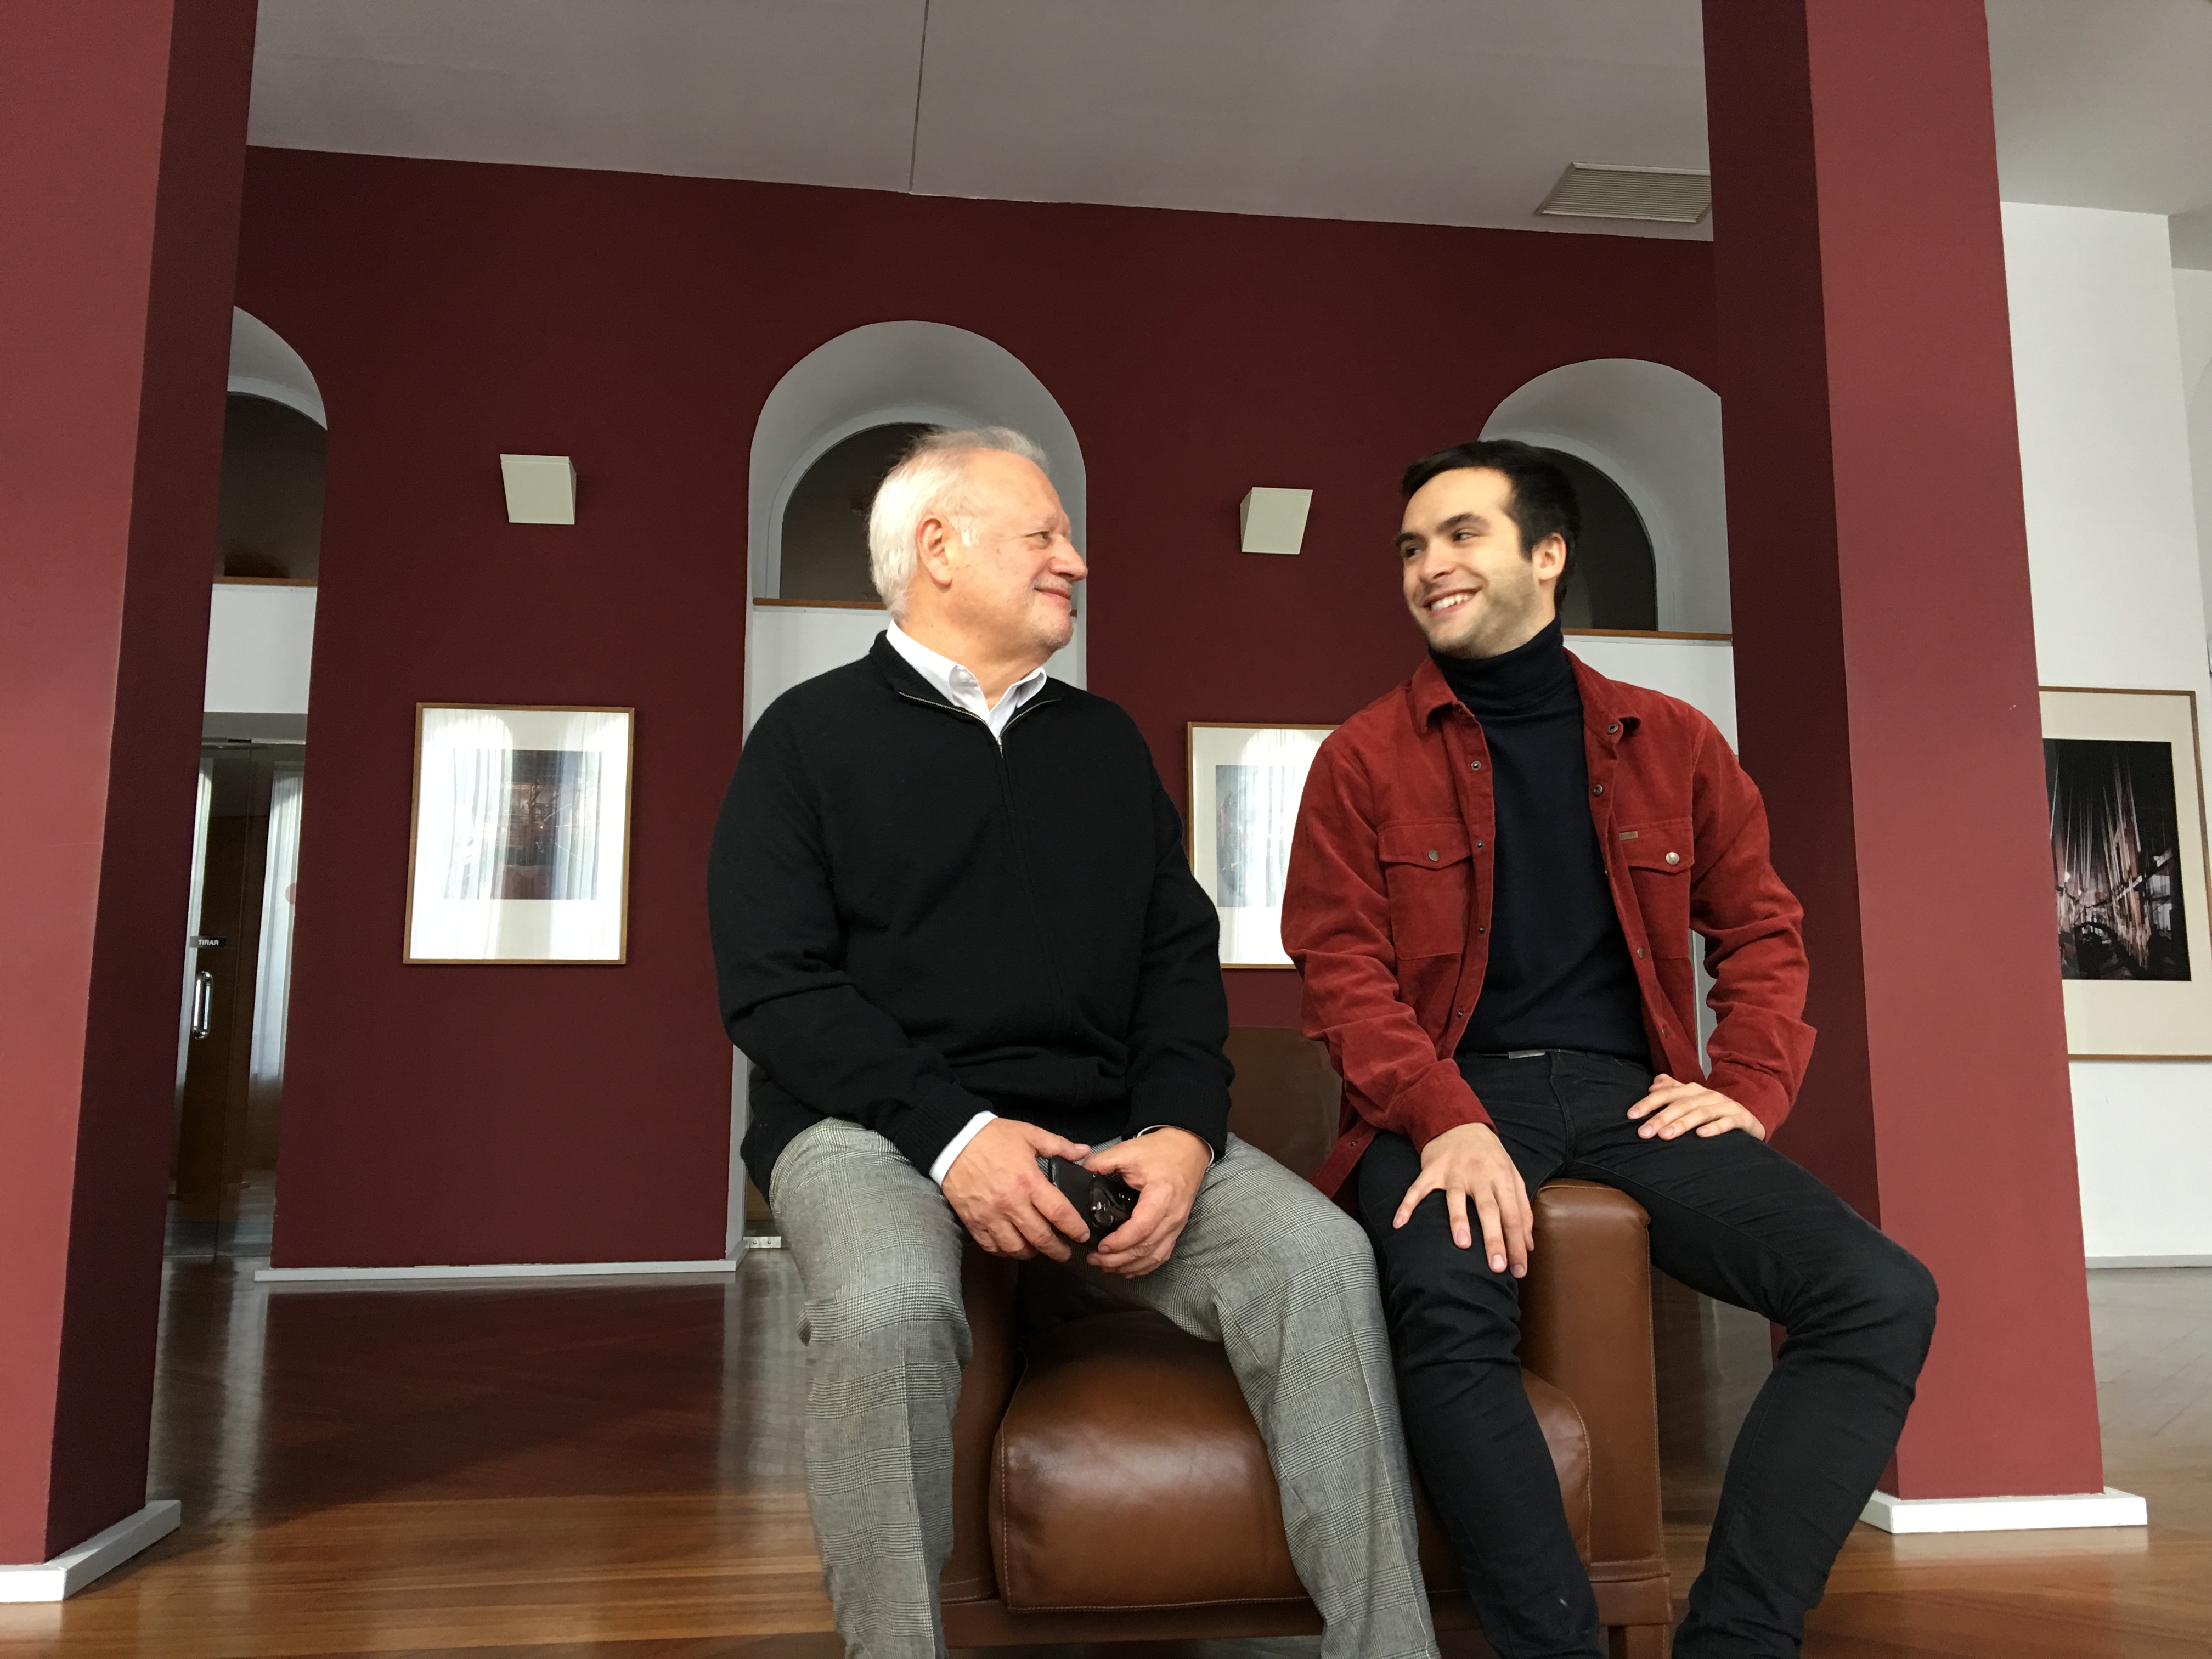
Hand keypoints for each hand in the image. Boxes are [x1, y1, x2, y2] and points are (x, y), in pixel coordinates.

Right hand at [942, 1118, 1093, 1260]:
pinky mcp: (973, 1221)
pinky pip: (991, 1246)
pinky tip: (1012, 1246)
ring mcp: (990, 1216)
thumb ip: (1059, 1145)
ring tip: (1039, 1250)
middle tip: (1065, 1253)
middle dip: (1057, 1250)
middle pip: (1040, 1238)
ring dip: (1031, 1253)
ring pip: (1015, 1248)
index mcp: (1028, 1182)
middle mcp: (1011, 1203)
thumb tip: (1083, 1152)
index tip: (1081, 1235)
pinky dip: (1004, 1251)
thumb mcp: (1029, 1134)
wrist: (953, 1140)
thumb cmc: (991, 1137)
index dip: (1074, 1228)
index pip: (1059, 1213)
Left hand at [1080, 1127, 1210, 1277]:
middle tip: (1094, 1259)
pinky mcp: (1176, 1229)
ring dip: (1129, 1265)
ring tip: (1105, 1266)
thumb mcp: (1129, 1150)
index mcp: (1162, 1195)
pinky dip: (1144, 1266)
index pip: (1142, 1227)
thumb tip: (1081, 1172)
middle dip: (1119, 1259)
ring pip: (1155, 1256)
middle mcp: (1173, 1215)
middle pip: (1147, 1247)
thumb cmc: (1161, 1150)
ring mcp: (1177, 1224)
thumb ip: (1103, 1161)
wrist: (1188, 1148)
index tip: (1100, 1245)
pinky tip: (1127, 1268)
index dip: (1121, 1241)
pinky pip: (1162, 1254)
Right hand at [1396, 1121, 1531, 1275]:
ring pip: (1456, 1198)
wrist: (1458, 1122)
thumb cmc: (1489, 1155)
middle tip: (1498, 1267)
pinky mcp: (1431, 1170)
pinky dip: (1407, 1204)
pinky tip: (1399, 1223)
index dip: (1517, 1243)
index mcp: (1502, 1178)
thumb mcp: (1511, 1175)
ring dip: (1458, 1220)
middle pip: (1489, 1209)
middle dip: (1495, 1238)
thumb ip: (1522, 1208)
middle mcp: (1480, 1175)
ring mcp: (1454, 1173)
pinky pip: (1418, 1189)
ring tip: (1462, 1244)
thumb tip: (1529, 1244)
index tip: (1519, 1270)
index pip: (1513, 1214)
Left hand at [1627, 1074, 1766, 1140]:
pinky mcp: (1740, 1118)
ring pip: (1700, 1113)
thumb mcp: (1691, 1099)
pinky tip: (1702, 1135)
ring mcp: (1724, 1106)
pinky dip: (1714, 1128)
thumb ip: (1672, 1090)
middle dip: (1661, 1118)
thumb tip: (1652, 1086)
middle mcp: (1707, 1095)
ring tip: (1666, 1135)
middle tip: (1644, 1132)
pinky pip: (1727, 1123)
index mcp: (1692, 1090)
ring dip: (1682, 1124)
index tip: (1631, 1115)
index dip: (1648, 1103)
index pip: (1666, 1094)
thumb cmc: (1712, 1110)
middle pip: (1681, 1104)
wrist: (1748, 1117)